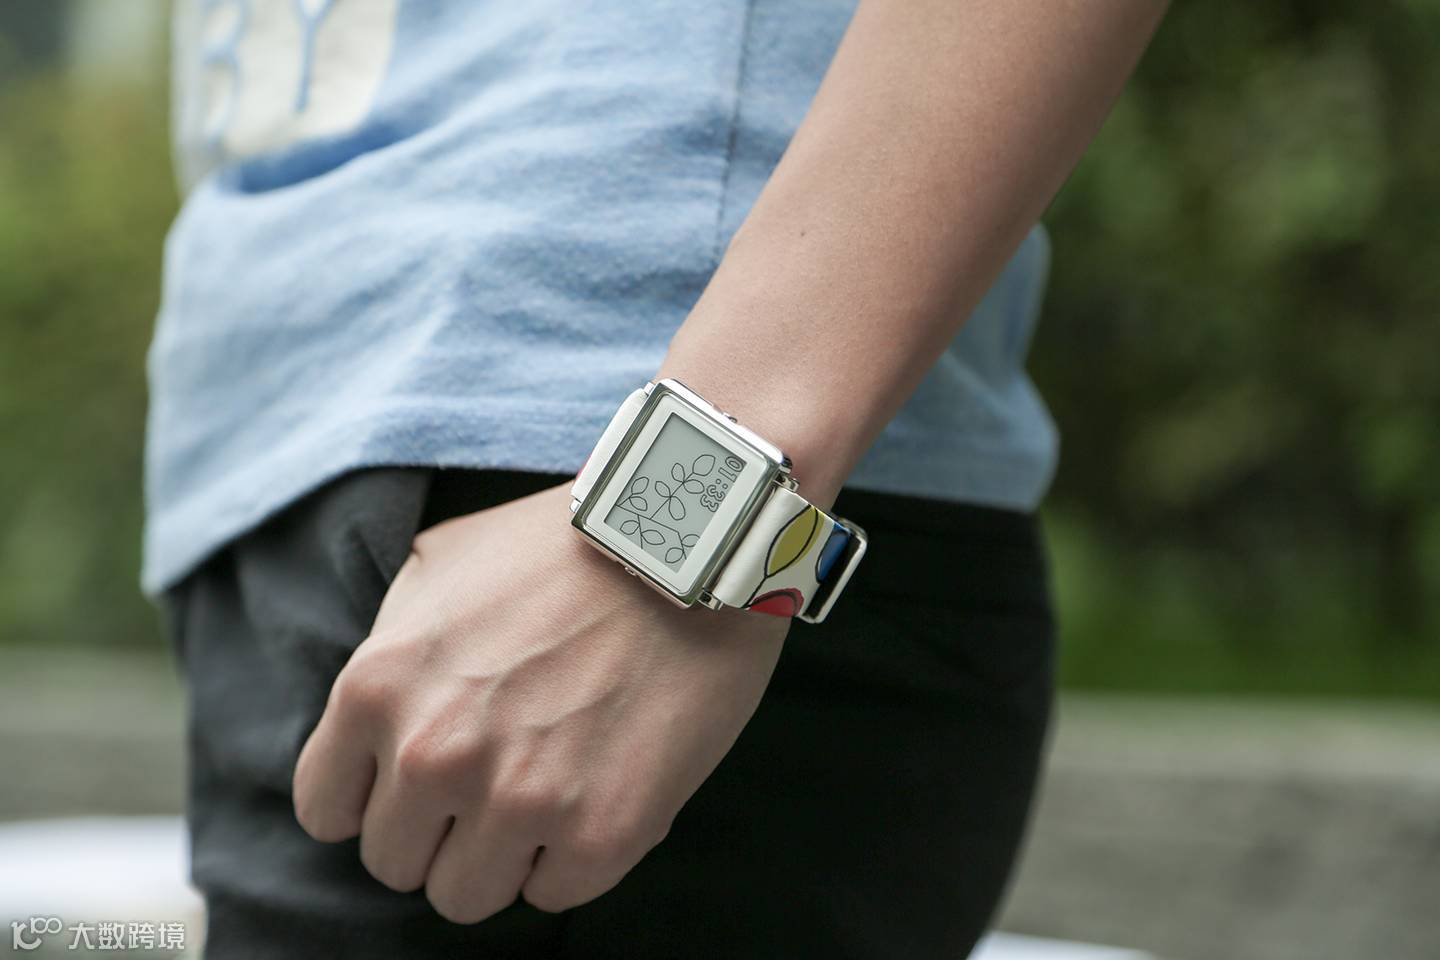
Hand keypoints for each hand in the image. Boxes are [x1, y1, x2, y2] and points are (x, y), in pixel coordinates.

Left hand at [292, 481, 789, 921]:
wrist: (688, 546)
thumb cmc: (563, 546)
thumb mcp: (441, 564)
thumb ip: (390, 645)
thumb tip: (377, 717)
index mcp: (375, 688)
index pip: (327, 811)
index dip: (376, 797)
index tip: (421, 780)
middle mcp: (432, 755)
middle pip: (395, 863)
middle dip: (439, 827)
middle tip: (497, 776)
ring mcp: (516, 801)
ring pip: (465, 896)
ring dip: (501, 854)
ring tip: (549, 789)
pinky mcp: (600, 834)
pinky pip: (554, 895)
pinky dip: (573, 856)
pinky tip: (599, 791)